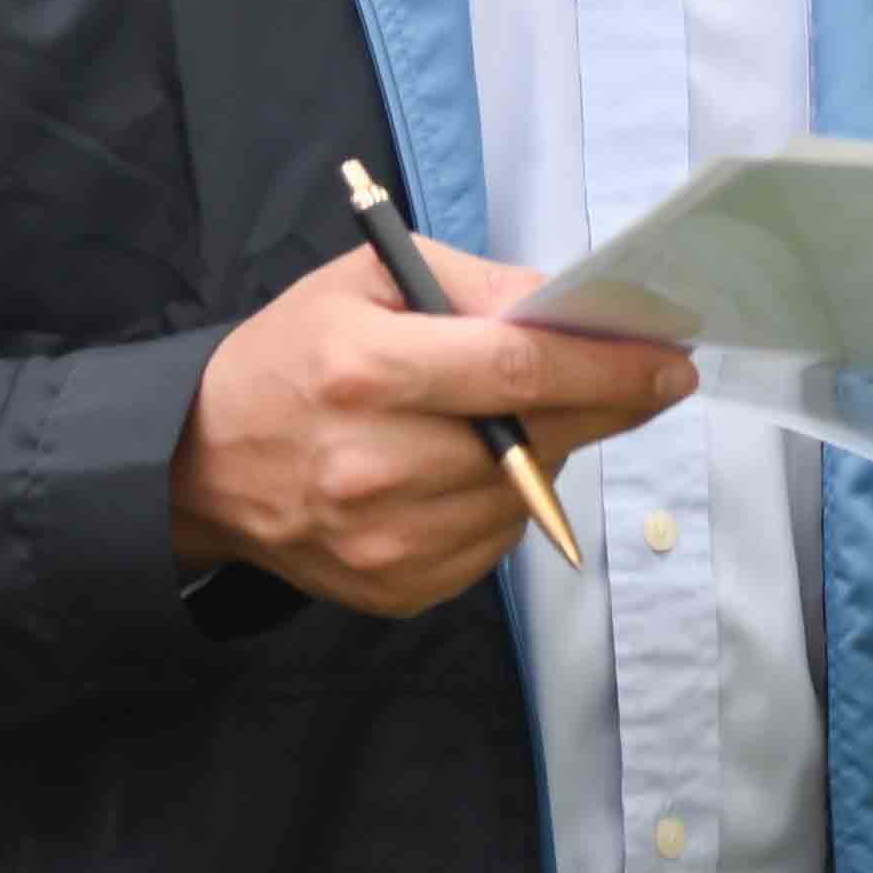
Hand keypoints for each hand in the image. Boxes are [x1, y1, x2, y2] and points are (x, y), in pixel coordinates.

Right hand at [170, 242, 695, 618]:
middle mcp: (378, 465)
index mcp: (367, 372)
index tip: (672, 360)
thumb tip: (569, 308)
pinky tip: (466, 470)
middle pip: (536, 439)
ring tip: (512, 417)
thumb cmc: (289, 357)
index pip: (519, 370)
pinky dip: (502, 504)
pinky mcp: (398, 590)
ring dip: (546, 452)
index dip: (609, 367)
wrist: (200, 467)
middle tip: (647, 379)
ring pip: (525, 496)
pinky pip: (495, 544)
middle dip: (604, 405)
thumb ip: (472, 286)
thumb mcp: (363, 282)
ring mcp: (388, 541)